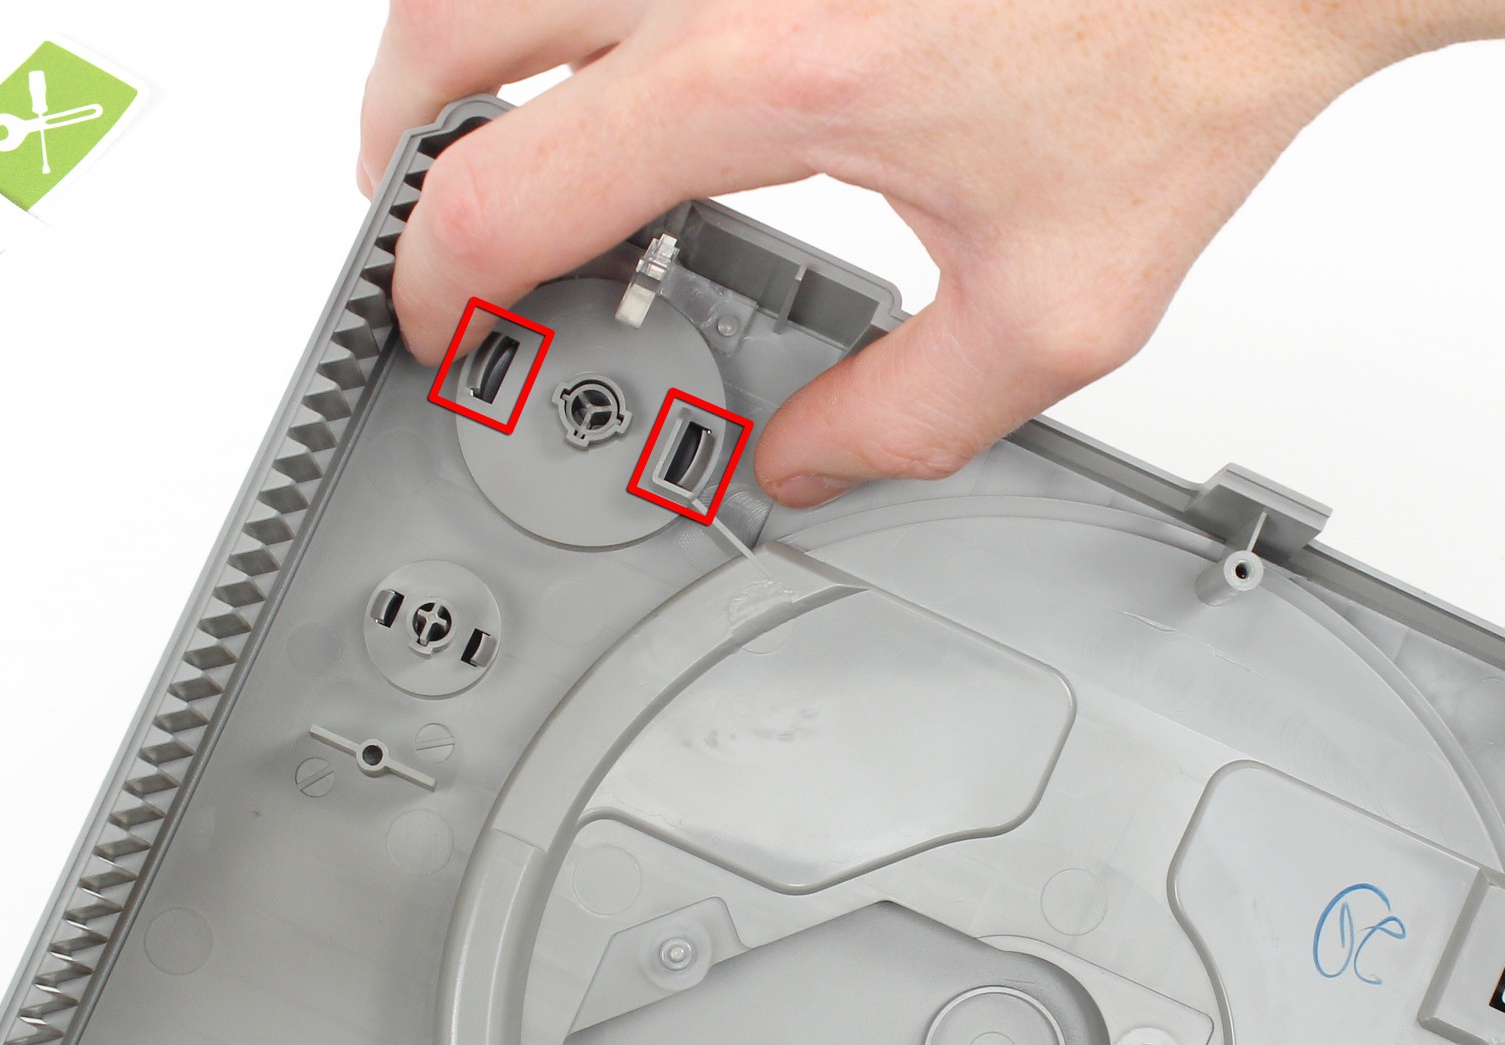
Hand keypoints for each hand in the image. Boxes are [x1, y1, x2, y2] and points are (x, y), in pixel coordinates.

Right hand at [360, 0, 1503, 504]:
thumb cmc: (1184, 51)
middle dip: (397, 154)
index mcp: (766, 75)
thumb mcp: (1058, 304)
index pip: (501, 192)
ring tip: (490, 129)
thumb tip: (803, 464)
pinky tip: (595, 49)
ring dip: (457, 50)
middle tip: (425, 225)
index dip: (436, 287)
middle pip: (439, 38)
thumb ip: (907, 419)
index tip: (446, 328)